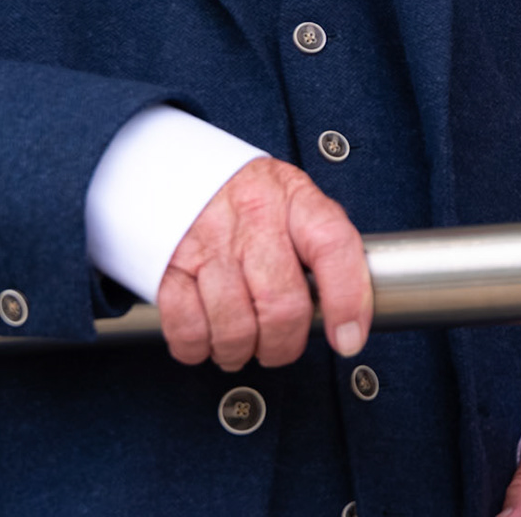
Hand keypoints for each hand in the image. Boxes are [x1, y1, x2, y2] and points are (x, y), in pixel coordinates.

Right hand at [156, 157, 371, 371]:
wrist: (177, 168)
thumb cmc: (249, 197)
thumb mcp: (295, 198)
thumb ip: (323, 245)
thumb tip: (352, 309)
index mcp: (293, 197)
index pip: (332, 244)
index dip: (348, 299)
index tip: (349, 337)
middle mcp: (251, 218)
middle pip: (282, 304)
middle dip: (285, 344)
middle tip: (282, 344)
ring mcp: (207, 243)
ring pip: (235, 328)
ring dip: (242, 352)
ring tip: (245, 342)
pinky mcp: (168, 268)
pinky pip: (188, 331)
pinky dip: (200, 349)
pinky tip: (209, 335)